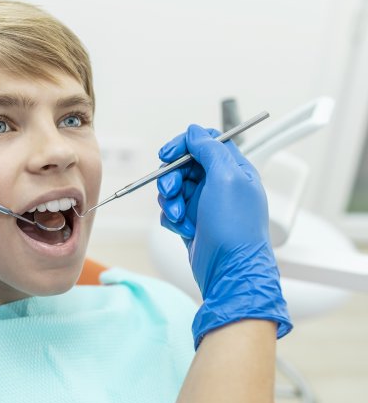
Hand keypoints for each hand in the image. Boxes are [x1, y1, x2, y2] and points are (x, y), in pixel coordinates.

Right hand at [156, 125, 290, 348]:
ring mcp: (205, 204)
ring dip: (170, 201)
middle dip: (171, 178)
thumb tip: (195, 131)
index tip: (167, 155)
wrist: (229, 271)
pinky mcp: (192, 222)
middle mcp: (220, 184)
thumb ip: (210, 149)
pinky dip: (172, 218)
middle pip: (183, 165)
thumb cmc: (234, 227)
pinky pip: (171, 210)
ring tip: (179, 216)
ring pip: (173, 188)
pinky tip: (184, 229)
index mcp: (234, 169)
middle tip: (172, 191)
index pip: (205, 142)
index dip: (183, 145)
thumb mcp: (226, 178)